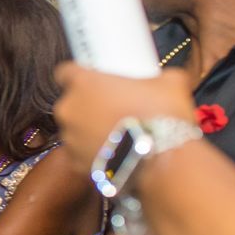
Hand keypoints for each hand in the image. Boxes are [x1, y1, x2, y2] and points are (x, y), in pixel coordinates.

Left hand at [54, 65, 198, 175]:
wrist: (162, 160)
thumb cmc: (162, 115)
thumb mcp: (170, 83)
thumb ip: (162, 76)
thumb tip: (169, 78)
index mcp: (83, 83)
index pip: (64, 72)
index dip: (77, 76)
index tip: (92, 81)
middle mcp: (69, 109)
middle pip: (71, 104)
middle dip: (87, 106)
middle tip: (112, 110)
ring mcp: (69, 138)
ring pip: (74, 130)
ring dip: (89, 131)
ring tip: (116, 135)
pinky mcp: (75, 162)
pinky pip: (80, 154)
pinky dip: (93, 154)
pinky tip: (114, 155)